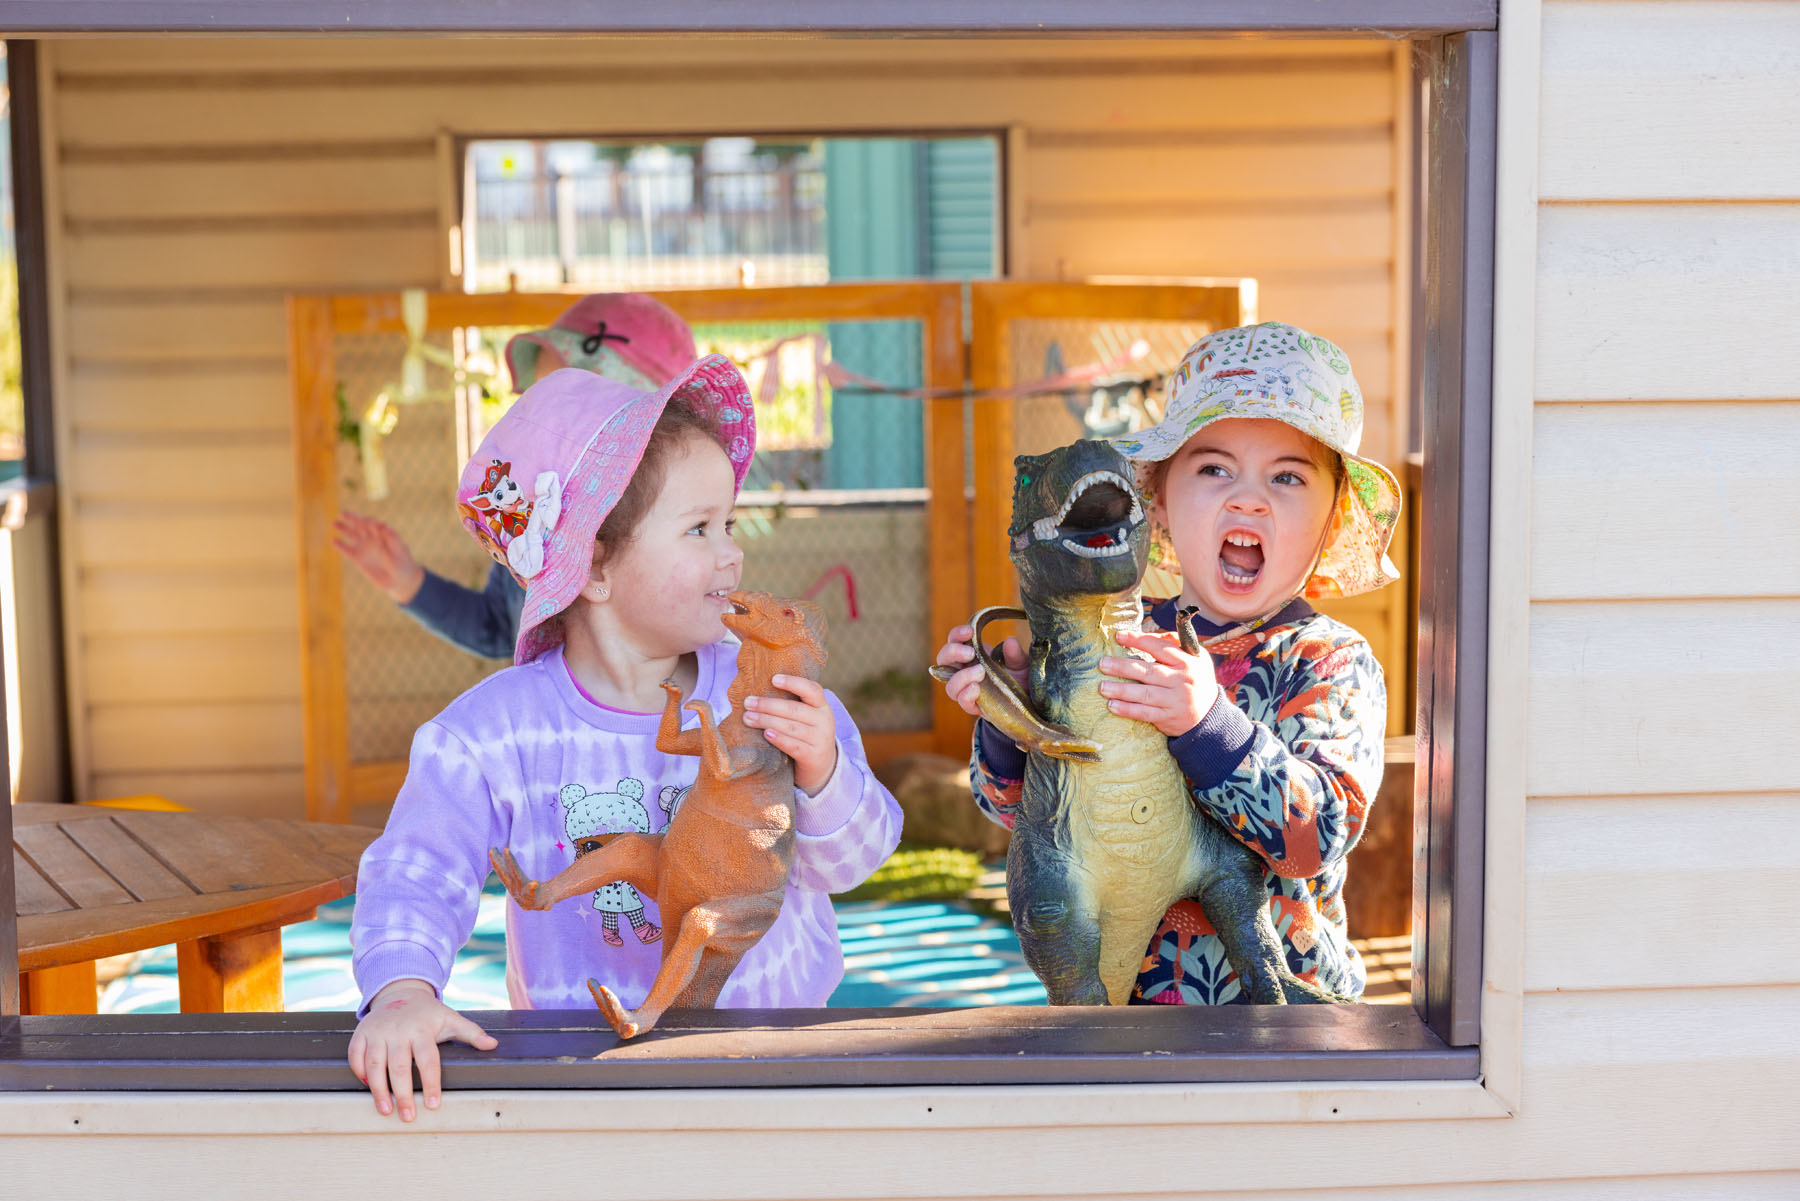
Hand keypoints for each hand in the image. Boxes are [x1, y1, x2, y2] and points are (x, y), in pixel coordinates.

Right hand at [332, 510, 425, 603]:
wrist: (400, 580)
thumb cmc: (403, 563)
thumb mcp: (400, 550)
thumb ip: (392, 538)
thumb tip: (384, 525)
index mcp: (383, 534)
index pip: (373, 523)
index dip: (369, 521)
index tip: (367, 522)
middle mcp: (372, 538)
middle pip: (360, 525)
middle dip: (352, 518)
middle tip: (344, 513)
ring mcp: (364, 547)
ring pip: (352, 535)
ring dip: (344, 528)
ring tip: (335, 523)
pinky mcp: (358, 558)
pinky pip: (347, 550)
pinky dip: (340, 546)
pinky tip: (334, 541)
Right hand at [347, 979, 497, 1121]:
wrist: (401, 991)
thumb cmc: (428, 1013)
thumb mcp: (451, 1019)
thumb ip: (472, 1033)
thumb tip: (493, 1045)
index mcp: (422, 1029)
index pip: (428, 1060)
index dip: (431, 1083)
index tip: (433, 1105)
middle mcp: (398, 1031)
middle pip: (399, 1067)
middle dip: (403, 1094)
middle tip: (407, 1117)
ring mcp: (378, 1032)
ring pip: (374, 1065)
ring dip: (378, 1090)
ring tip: (385, 1110)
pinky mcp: (362, 1033)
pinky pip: (355, 1055)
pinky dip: (357, 1072)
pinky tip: (366, 1087)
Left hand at [742, 674, 837, 794]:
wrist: (822, 766)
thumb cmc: (806, 735)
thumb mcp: (807, 717)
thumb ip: (792, 704)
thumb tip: (758, 692)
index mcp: (822, 706)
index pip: (812, 690)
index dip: (793, 683)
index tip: (773, 679)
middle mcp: (824, 721)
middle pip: (794, 709)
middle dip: (768, 705)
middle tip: (747, 702)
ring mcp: (820, 740)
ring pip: (791, 727)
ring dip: (767, 721)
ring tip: (748, 718)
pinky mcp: (813, 756)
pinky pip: (794, 746)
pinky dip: (779, 739)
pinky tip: (766, 734)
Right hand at [934, 624, 1026, 717]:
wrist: (1029, 702)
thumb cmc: (1021, 677)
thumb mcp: (1022, 663)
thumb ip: (1015, 654)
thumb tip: (1010, 642)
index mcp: (973, 655)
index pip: (955, 641)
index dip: (957, 634)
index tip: (969, 631)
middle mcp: (965, 672)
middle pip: (944, 660)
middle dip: (953, 652)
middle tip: (970, 653)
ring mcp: (967, 690)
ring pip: (950, 684)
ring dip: (961, 677)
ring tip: (980, 671)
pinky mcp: (975, 707)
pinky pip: (963, 703)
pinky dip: (966, 695)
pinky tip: (976, 688)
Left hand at [1097, 630, 1220, 737]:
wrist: (1210, 716)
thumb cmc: (1197, 681)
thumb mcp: (1197, 659)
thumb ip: (1176, 644)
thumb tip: (1152, 634)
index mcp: (1187, 662)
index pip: (1159, 647)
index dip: (1138, 640)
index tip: (1118, 636)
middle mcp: (1180, 681)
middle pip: (1148, 671)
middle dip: (1123, 667)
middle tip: (1102, 664)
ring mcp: (1174, 700)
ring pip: (1144, 694)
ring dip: (1121, 690)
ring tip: (1102, 687)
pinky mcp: (1168, 717)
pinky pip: (1145, 713)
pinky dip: (1128, 710)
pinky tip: (1112, 705)